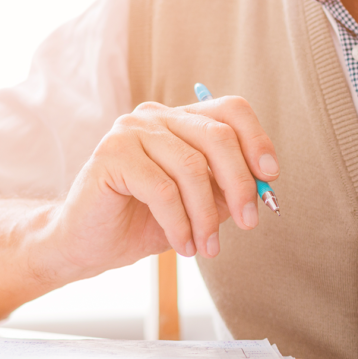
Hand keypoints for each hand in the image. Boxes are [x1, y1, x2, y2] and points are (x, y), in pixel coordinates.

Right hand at [36, 97, 280, 279]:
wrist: (88, 243)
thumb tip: (263, 186)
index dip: (257, 140)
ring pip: (190, 167)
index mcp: (179, 120)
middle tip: (249, 222)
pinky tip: (182, 245)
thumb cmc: (142, 221)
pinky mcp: (111, 154)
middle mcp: (155, 116)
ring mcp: (130, 131)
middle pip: (217, 136)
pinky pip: (161, 189)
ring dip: (205, 216)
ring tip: (206, 247)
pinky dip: (179, 223)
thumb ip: (226, 189)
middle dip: (239, 184)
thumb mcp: (197, 205)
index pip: (230, 110)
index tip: (269, 176)